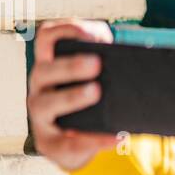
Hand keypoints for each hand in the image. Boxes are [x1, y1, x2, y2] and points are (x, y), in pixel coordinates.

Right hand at [27, 18, 122, 171]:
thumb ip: (107, 65)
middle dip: (70, 65)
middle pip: (44, 70)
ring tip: (97, 92)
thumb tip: (135, 61)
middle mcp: (39, 87)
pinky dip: (95, 139)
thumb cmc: (88, 104)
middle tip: (96, 63)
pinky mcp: (49, 143)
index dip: (64, 30)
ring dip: (72, 96)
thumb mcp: (95, 81)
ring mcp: (39, 115)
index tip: (89, 34)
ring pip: (46, 103)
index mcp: (50, 65)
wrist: (78, 144)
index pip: (46, 38)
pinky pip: (69, 142)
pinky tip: (117, 137)